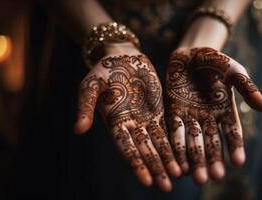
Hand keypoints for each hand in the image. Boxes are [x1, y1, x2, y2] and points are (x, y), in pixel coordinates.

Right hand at [74, 44, 180, 191]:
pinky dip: (174, 143)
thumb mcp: (90, 86)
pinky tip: (183, 155)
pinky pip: (167, 130)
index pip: (126, 148)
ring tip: (178, 176)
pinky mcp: (158, 111)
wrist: (121, 57)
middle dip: (155, 168)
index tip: (147, 181)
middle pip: (145, 151)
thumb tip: (78, 130)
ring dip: (167, 160)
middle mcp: (131, 126)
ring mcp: (146, 120)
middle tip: (167, 187)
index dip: (137, 164)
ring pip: (158, 144)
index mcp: (114, 123)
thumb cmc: (102, 72)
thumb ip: (85, 108)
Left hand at [166, 47, 261, 183]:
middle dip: (213, 160)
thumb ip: (247, 89)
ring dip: (195, 159)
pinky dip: (177, 146)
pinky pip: (175, 130)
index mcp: (226, 110)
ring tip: (197, 177)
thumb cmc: (216, 60)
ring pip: (194, 141)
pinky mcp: (174, 112)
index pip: (233, 133)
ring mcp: (191, 116)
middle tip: (215, 177)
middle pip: (212, 142)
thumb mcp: (234, 71)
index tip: (238, 162)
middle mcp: (209, 118)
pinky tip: (179, 162)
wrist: (191, 51)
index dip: (235, 147)